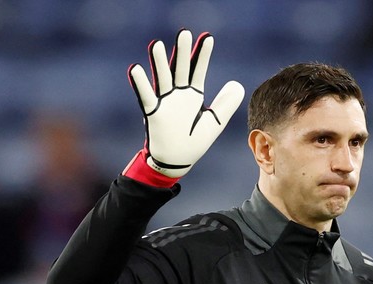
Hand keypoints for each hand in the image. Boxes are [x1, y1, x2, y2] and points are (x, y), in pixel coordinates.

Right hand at [128, 29, 244, 178]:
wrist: (177, 161)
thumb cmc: (194, 142)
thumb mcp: (215, 122)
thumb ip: (226, 104)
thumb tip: (237, 84)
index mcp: (193, 95)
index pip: (197, 70)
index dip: (202, 55)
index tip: (207, 37)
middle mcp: (178, 95)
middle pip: (179, 69)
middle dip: (182, 52)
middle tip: (184, 33)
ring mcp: (164, 103)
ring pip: (162, 79)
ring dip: (158, 62)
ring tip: (156, 44)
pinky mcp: (153, 114)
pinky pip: (146, 97)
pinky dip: (140, 84)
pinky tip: (135, 69)